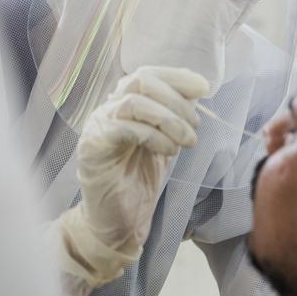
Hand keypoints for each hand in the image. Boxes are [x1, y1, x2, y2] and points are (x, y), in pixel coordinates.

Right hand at [54, 66, 208, 294]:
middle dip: (176, 100)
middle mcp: (108, 109)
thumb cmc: (139, 179)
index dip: (177, 76)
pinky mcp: (93, 146)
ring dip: (169, 119)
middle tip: (195, 125)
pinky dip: (154, 137)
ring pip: (134, 102)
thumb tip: (197, 91)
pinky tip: (168, 152)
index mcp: (124, 104)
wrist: (117, 221)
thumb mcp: (165, 140)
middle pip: (140, 81)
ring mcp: (97, 126)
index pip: (148, 74)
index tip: (203, 87)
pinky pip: (125, 129)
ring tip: (187, 142)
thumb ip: (174, 115)